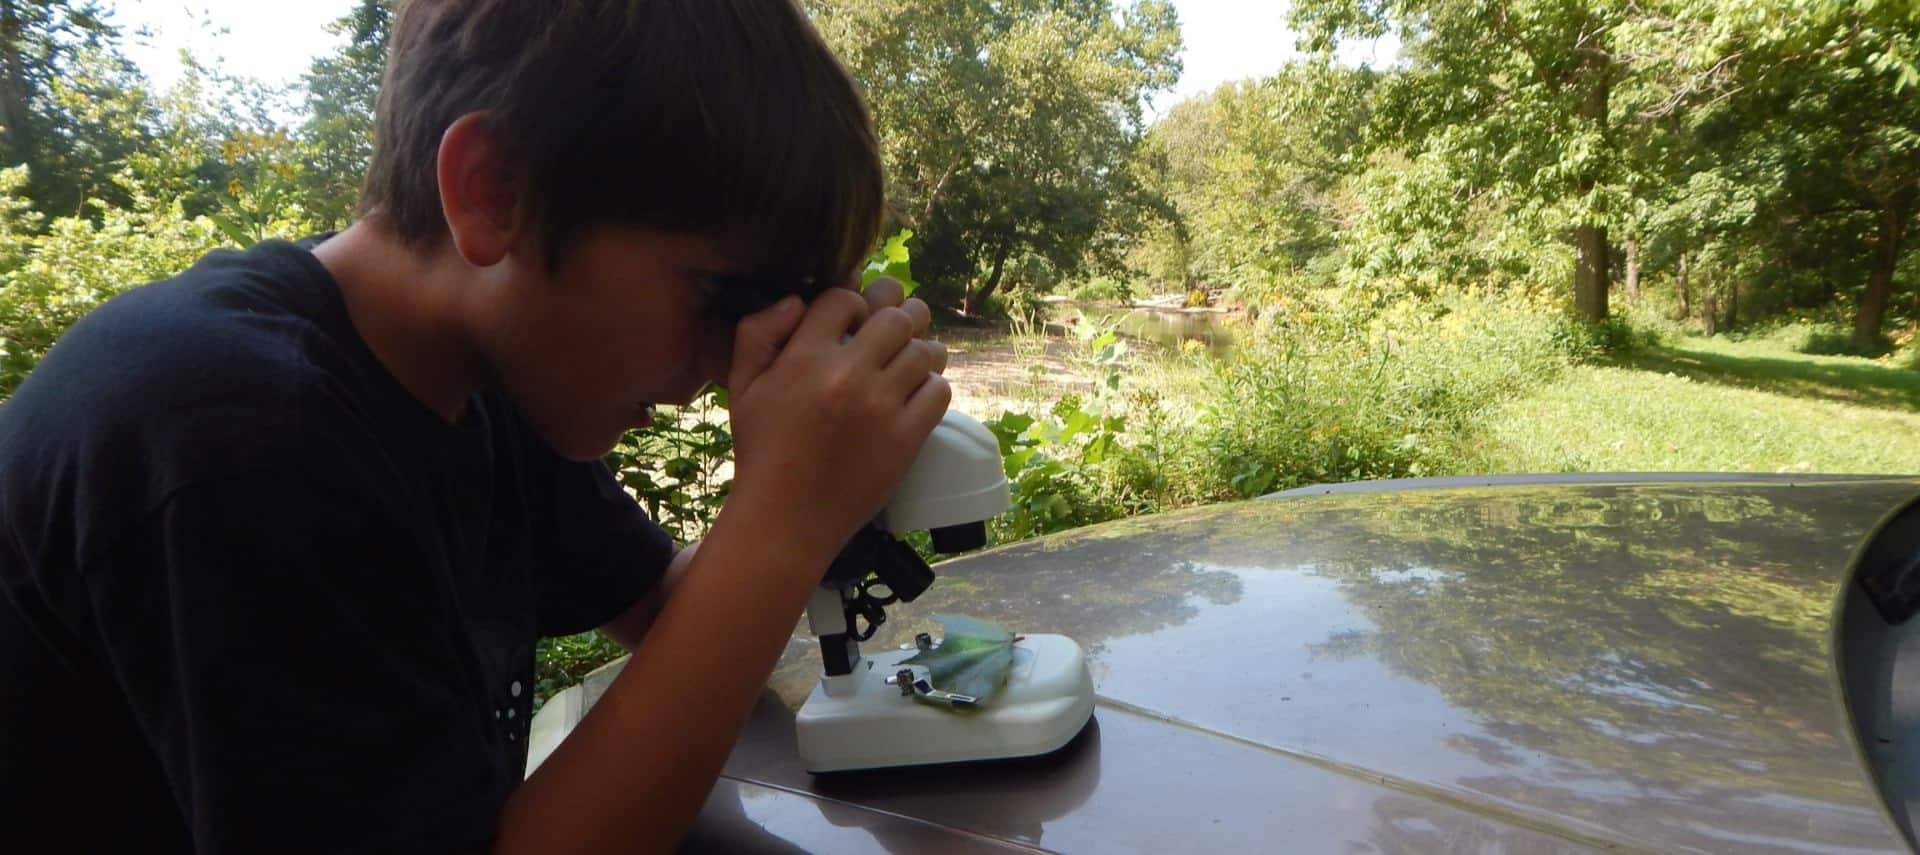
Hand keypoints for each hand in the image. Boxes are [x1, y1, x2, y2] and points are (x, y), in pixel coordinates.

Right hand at [720, 277, 950, 561]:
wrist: (785, 520)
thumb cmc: (762, 451)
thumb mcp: (741, 387)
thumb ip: (757, 334)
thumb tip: (797, 300)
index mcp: (803, 357)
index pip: (845, 299)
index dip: (854, 303)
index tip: (856, 321)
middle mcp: (846, 374)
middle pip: (896, 318)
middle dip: (900, 315)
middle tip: (900, 325)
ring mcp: (880, 407)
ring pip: (924, 352)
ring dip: (921, 350)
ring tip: (913, 358)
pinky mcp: (906, 438)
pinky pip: (938, 391)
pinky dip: (932, 386)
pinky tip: (916, 393)